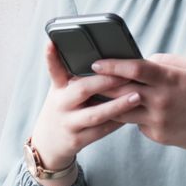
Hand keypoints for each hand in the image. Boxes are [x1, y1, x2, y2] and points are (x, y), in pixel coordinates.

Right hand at [29, 42, 141, 184]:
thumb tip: (101, 56)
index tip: (52, 42)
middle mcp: (61, 104)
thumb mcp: (61, 90)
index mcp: (58, 88)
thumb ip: (74, 74)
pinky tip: (132, 115)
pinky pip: (101, 131)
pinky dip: (117, 122)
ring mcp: (68, 123)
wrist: (48, 143)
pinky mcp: (77, 140)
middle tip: (125, 74)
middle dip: (105, 81)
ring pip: (95, 114)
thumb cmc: (63, 108)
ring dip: (117, 105)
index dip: (51, 56)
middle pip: (82, 89)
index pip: (53, 68)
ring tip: (136, 96)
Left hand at [92, 54, 185, 168]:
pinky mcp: (157, 135)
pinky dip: (129, 114)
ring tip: (93, 94)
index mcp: (170, 79)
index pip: (135, 69)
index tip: (96, 62)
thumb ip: (164, 61)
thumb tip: (140, 59)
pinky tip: (120, 109)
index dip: (113, 65)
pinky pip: (136, 122)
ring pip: (122, 110)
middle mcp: (162, 100)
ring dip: (107, 102)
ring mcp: (158, 120)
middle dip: (101, 84)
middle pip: (122, 91)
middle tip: (83, 78)